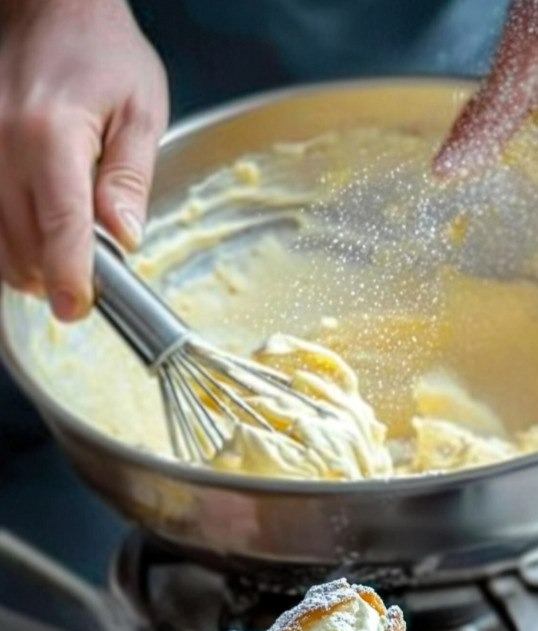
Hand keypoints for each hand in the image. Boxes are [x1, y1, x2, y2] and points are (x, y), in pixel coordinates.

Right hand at [0, 0, 167, 319]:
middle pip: (21, 245)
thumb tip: (124, 239)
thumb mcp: (140, 110)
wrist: (47, 7)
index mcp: (52, 135)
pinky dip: (6, 243)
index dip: (70, 277)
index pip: (60, 226)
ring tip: (61, 259)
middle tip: (86, 278)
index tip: (78, 309)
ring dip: (27, 266)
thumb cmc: (100, 52)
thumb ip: (130, 179)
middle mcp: (2, 145)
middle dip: (54, 276)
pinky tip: (32, 236)